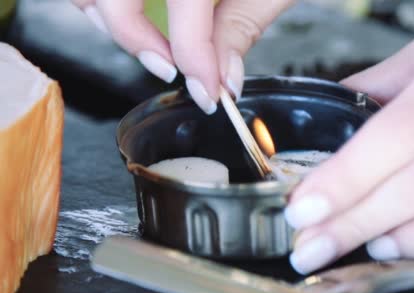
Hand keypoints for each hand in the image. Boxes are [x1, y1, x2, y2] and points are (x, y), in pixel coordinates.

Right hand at [72, 0, 292, 112]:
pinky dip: (104, 1)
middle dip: (136, 39)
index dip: (194, 58)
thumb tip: (221, 78)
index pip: (186, 1)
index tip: (208, 92)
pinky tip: (134, 13)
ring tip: (151, 43)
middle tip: (171, 69)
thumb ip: (240, 26)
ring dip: (108, 18)